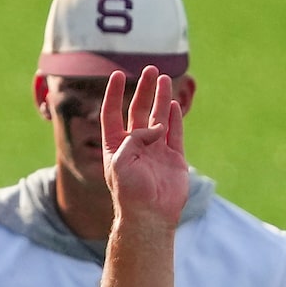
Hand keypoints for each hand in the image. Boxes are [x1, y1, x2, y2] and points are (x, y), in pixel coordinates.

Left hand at [101, 66, 188, 229]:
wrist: (150, 216)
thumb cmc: (129, 192)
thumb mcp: (121, 162)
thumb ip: (134, 139)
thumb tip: (155, 127)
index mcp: (116, 148)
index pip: (111, 115)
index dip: (113, 95)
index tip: (116, 74)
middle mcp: (135, 147)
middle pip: (137, 111)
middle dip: (142, 91)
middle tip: (149, 70)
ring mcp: (155, 151)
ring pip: (158, 118)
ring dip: (159, 98)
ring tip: (162, 78)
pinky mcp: (173, 158)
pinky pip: (174, 132)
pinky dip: (174, 118)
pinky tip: (173, 103)